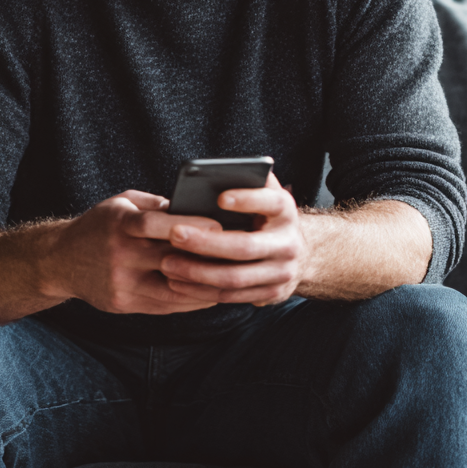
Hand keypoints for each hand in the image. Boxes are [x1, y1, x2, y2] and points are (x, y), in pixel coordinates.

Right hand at [47, 189, 221, 314]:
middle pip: (170, 260)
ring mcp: (121, 284)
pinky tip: (210, 295)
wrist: (60, 260)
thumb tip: (197, 208)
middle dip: (206, 260)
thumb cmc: (99, 225)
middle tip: (238, 257)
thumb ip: (157, 206)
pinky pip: (164, 306)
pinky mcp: (123, 304)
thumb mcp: (122, 203)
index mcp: (120, 224)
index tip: (220, 227)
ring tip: (232, 280)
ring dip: (205, 287)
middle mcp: (119, 255)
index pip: (156, 225)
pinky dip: (190, 302)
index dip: (189, 226)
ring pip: (172, 290)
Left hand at [148, 174, 306, 306]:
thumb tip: (218, 170)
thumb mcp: (266, 195)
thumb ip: (249, 181)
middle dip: (206, 242)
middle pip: (244, 246)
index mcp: (285, 211)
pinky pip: (231, 296)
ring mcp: (281, 273)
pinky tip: (177, 282)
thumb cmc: (268, 216)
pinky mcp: (270, 294)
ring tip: (167, 263)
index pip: (270, 202)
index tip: (220, 197)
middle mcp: (288, 243)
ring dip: (197, 272)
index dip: (247, 200)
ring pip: (234, 277)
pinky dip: (201, 291)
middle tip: (174, 234)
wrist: (299, 254)